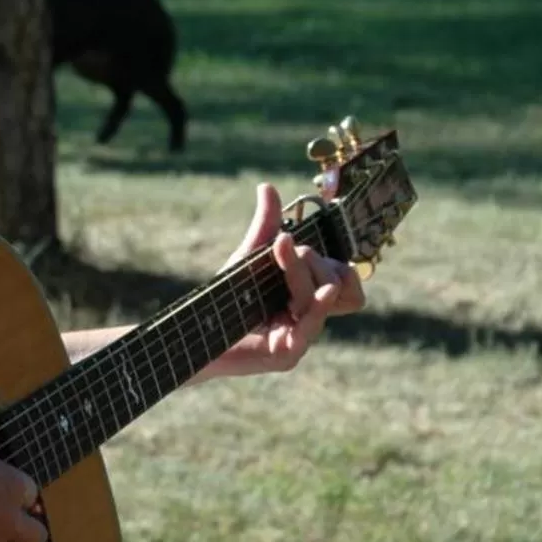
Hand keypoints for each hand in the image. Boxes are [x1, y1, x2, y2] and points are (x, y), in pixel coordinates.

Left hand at [202, 183, 365, 379]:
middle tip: (280, 246)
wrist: (195, 333)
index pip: (346, 279)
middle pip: (336, 280)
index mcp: (310, 298)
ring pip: (323, 295)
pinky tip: (322, 290)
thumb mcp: (250, 257)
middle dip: (310, 257)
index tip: (286, 241)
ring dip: (300, 269)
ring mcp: (301, 339)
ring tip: (279, 251)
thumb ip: (266, 226)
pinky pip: (310, 327)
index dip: (332, 260)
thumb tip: (267, 186)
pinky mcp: (287, 355)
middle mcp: (311, 320)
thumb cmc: (228, 298)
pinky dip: (316, 304)